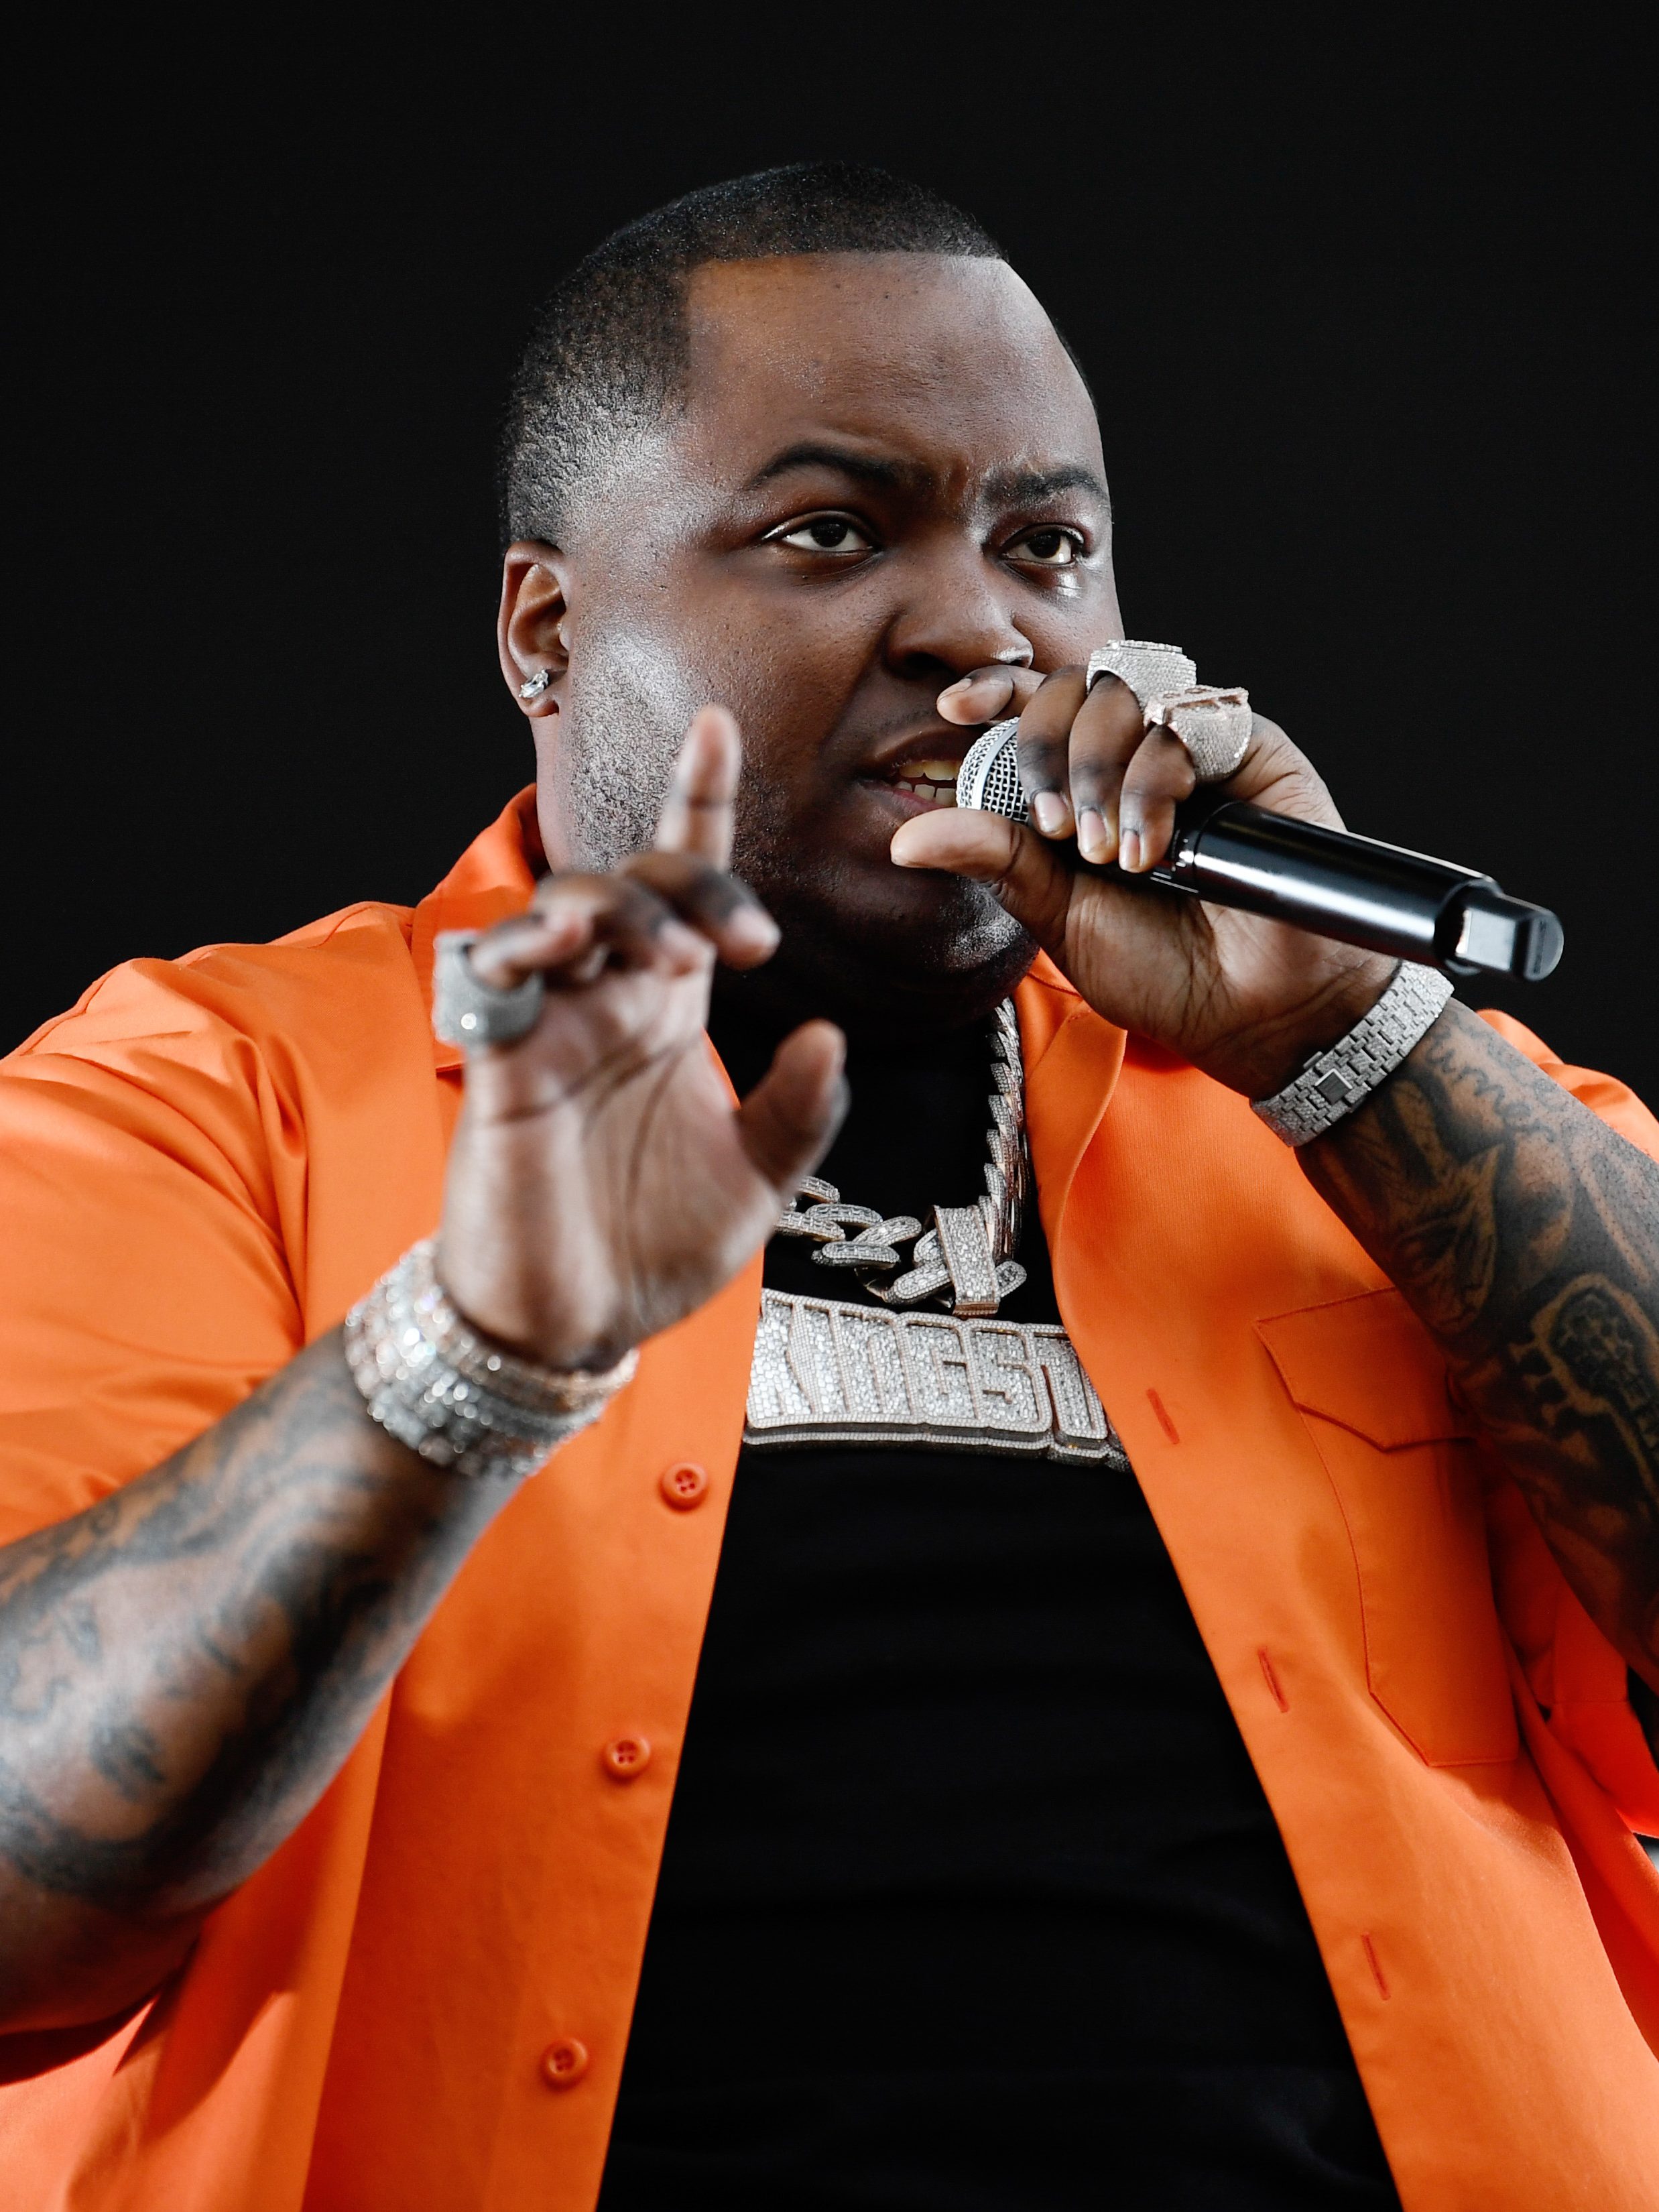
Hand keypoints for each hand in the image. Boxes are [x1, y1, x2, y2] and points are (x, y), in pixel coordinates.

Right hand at [438, 708, 844, 1369]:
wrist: (573, 1329)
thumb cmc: (650, 1249)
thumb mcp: (756, 1182)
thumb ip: (798, 1112)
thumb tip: (828, 1036)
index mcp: (668, 1011)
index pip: (683, 883)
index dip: (697, 802)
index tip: (717, 727)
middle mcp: (609, 1001)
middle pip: (633, 882)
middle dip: (687, 884)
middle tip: (740, 947)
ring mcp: (552, 1026)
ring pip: (563, 908)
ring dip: (617, 909)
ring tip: (669, 954)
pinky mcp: (502, 1065)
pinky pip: (493, 979)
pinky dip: (520, 948)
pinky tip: (556, 948)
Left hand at [891, 665, 1395, 1097]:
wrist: (1252, 1009)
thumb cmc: (1164, 970)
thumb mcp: (1060, 917)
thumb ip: (998, 862)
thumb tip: (907, 839)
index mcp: (1085, 787)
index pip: (1037, 707)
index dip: (996, 689)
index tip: (954, 707)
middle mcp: (1136, 757)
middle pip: (1076, 686)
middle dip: (1049, 747)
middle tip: (1057, 828)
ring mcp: (1193, 748)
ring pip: (1127, 693)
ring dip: (1100, 770)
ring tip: (1110, 853)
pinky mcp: (1250, 749)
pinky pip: (1186, 721)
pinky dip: (1154, 781)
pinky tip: (1154, 848)